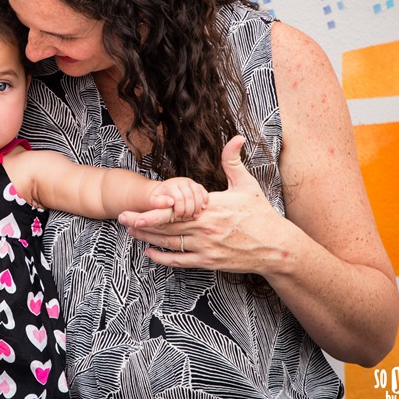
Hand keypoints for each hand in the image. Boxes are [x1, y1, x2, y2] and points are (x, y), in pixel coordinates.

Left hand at [119, 135, 285, 273]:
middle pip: (166, 227)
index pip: (175, 210)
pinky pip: (180, 261)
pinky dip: (163, 258)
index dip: (152, 210)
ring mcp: (206, 248)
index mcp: (211, 208)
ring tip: (130, 231)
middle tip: (122, 218)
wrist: (276, 247)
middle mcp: (205, 229)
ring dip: (148, 238)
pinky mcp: (209, 261)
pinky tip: (150, 252)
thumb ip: (233, 161)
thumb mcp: (247, 185)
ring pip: (170, 244)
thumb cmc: (261, 214)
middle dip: (142, 223)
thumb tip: (235, 137)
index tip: (135, 207)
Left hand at [154, 177, 208, 220]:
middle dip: (189, 210)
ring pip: (198, 194)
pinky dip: (205, 199)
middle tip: (186, 219)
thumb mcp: (154, 201)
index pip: (178, 198)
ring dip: (197, 207)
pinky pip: (203, 191)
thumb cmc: (159, 199)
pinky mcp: (196, 185)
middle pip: (189, 197)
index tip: (177, 217)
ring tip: (194, 216)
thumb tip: (170, 202)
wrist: (164, 192)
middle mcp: (181, 181)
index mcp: (170, 185)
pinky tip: (203, 208)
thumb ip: (159, 202)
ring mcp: (190, 182)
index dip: (179, 210)